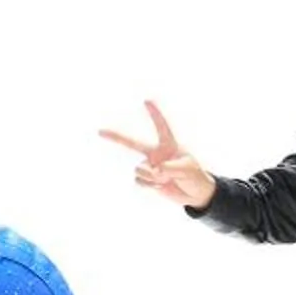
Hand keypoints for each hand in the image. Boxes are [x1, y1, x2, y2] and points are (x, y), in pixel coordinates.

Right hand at [98, 100, 216, 209]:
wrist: (195, 195)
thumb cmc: (195, 177)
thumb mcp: (187, 170)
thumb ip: (171, 168)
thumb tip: (155, 169)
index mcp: (169, 145)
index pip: (161, 126)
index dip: (155, 113)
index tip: (147, 100)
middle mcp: (156, 153)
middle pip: (132, 143)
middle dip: (115, 137)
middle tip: (100, 131)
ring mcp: (150, 166)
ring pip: (139, 170)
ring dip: (152, 177)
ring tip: (167, 180)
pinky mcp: (148, 179)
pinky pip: (140, 181)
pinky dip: (150, 186)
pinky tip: (162, 186)